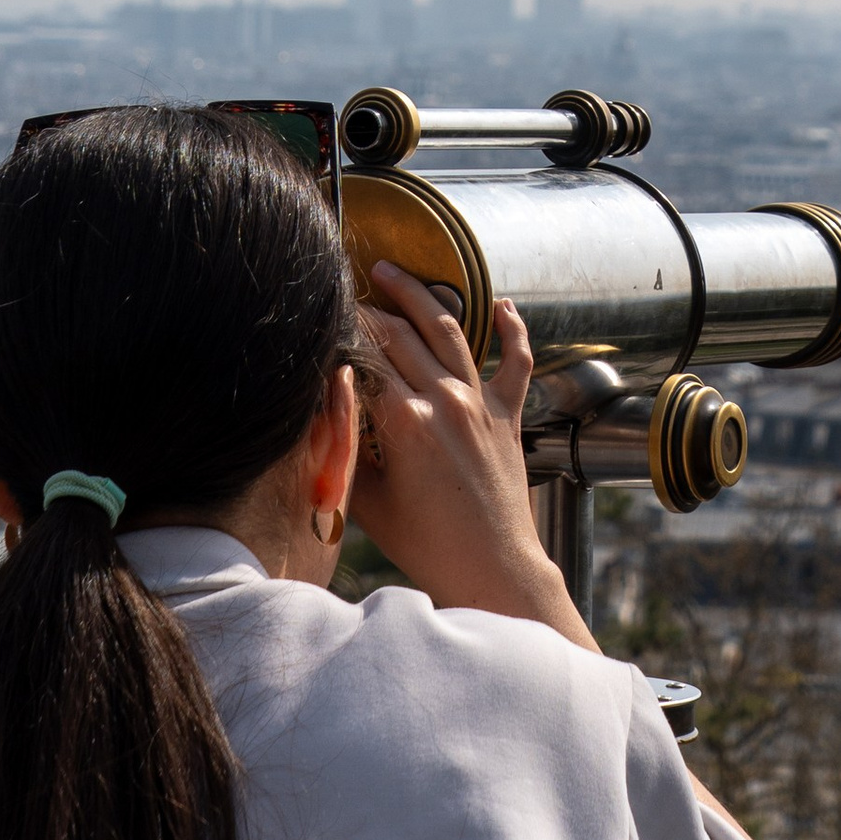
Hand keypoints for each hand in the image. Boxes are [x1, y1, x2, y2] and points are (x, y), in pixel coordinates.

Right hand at [353, 268, 596, 651]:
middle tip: (348, 286)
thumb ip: (346, 446)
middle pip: (399, 334)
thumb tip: (327, 406)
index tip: (323, 313)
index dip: (341, 331)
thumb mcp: (368, 498)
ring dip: (420, 294)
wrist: (491, 568)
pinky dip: (513, 329)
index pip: (364, 356)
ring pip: (449, 330)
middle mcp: (445, 400)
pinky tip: (504, 306)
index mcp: (406, 421)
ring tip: (394, 271)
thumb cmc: (426, 544)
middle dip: (370, 306)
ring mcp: (481, 403)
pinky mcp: (509, 414)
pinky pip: (517, 360)